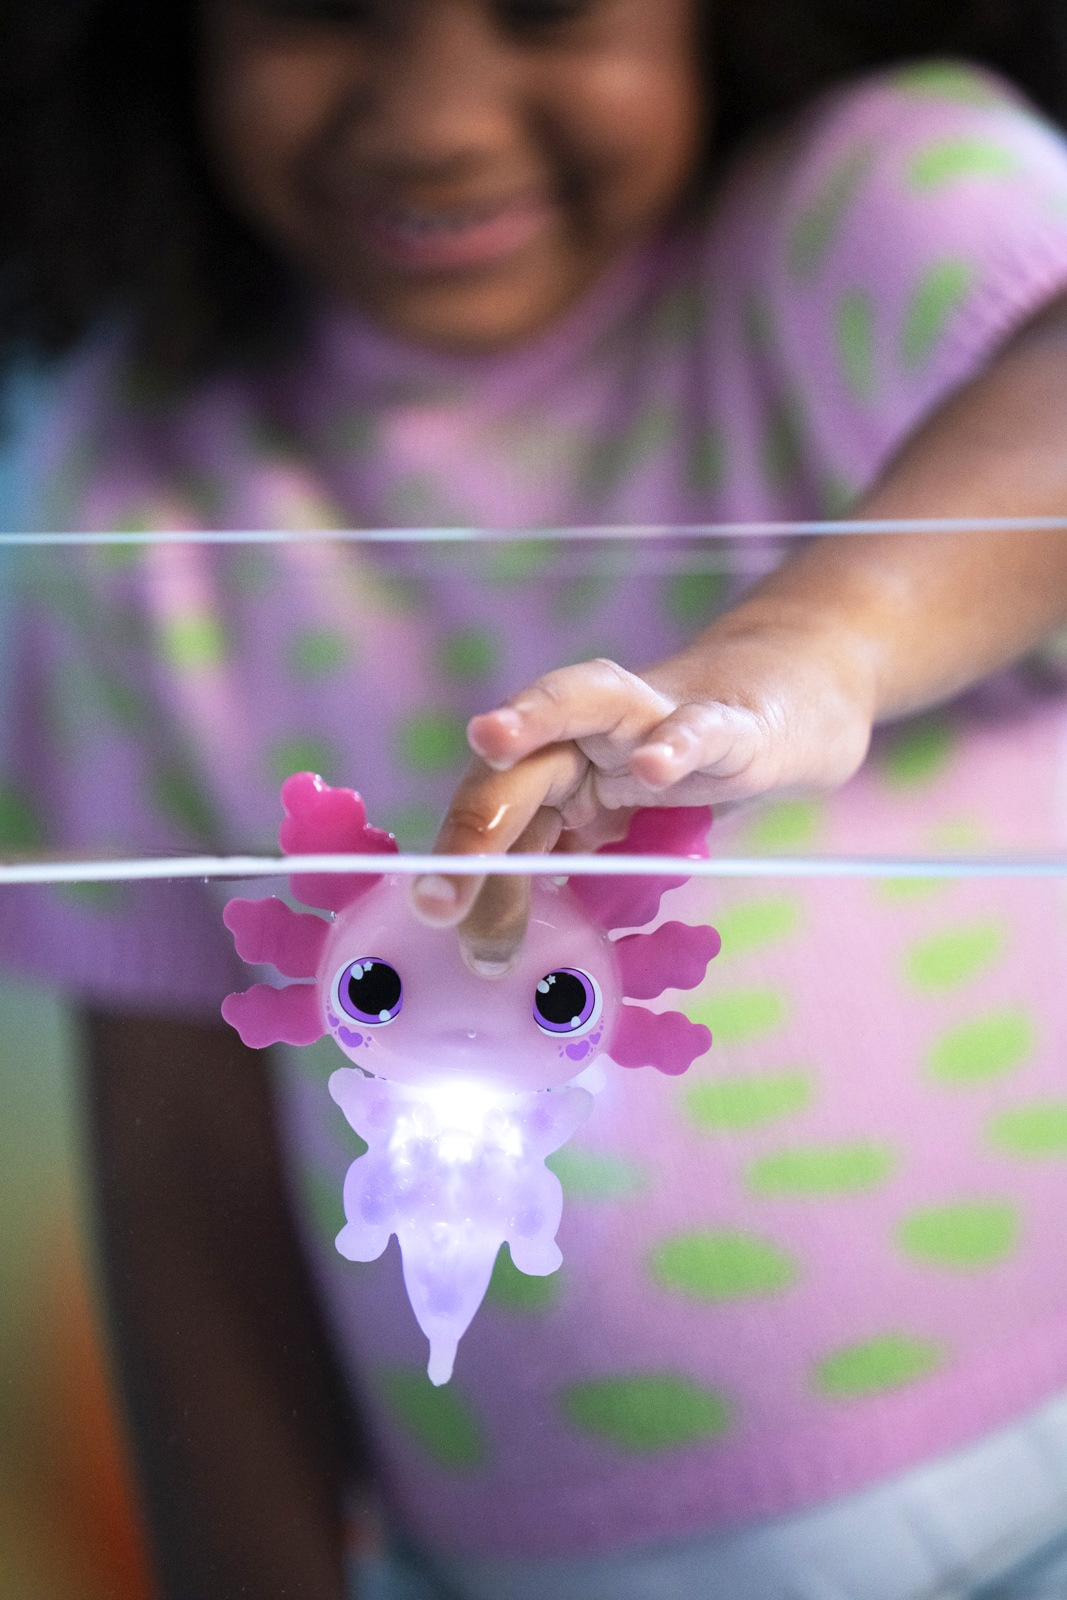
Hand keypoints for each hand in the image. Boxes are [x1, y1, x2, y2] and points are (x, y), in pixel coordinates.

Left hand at [410, 609, 877, 969]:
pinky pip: (696, 731)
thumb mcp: (597, 835)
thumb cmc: (660, 777)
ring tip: (490, 739)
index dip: (459, 858)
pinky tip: (651, 768)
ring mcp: (650, 716)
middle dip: (476, 819)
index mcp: (547, 763)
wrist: (763, 719)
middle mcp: (582, 728)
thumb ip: (544, 876)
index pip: (490, 811)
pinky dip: (674, 746)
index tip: (433, 910)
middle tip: (444, 888)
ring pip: (585, 701)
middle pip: (518, 766)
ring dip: (536, 716)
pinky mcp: (724, 723)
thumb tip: (483, 951)